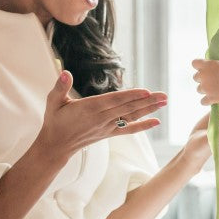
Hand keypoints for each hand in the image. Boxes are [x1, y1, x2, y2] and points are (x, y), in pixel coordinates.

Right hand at [36, 71, 166, 156]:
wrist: (56, 146)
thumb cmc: (55, 121)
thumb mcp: (53, 102)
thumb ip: (60, 87)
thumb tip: (65, 72)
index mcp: (90, 108)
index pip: (115, 100)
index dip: (132, 96)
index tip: (147, 91)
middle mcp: (102, 118)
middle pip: (128, 108)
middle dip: (147, 101)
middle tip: (165, 95)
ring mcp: (107, 127)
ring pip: (131, 117)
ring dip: (149, 110)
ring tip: (164, 102)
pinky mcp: (109, 133)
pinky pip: (129, 130)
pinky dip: (143, 126)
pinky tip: (156, 122)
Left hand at [191, 59, 218, 105]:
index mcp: (208, 64)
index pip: (194, 63)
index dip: (199, 66)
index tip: (205, 68)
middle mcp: (204, 76)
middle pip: (195, 77)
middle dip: (202, 79)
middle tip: (212, 80)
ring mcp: (206, 88)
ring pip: (198, 89)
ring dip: (205, 90)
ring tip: (215, 90)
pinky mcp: (210, 98)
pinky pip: (202, 101)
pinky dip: (208, 101)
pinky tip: (214, 99)